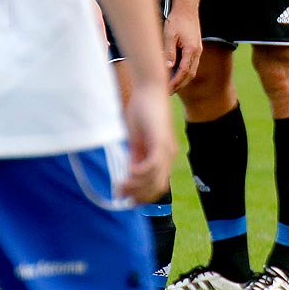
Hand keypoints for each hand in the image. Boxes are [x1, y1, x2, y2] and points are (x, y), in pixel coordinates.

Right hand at [119, 82, 175, 202]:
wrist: (149, 90)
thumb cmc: (142, 112)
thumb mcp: (137, 140)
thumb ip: (136, 156)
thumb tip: (129, 174)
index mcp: (164, 156)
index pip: (158, 186)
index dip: (143, 196)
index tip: (126, 199)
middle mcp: (169, 155)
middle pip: (158, 188)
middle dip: (138, 195)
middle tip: (119, 195)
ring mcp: (166, 149)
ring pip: (155, 179)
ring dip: (136, 186)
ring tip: (119, 186)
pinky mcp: (161, 140)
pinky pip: (153, 164)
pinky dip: (141, 172)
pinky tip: (129, 172)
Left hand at [163, 7, 201, 92]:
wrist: (187, 9)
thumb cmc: (177, 20)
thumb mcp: (169, 35)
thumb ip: (169, 52)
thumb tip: (167, 67)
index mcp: (192, 49)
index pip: (184, 71)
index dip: (175, 82)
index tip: (166, 89)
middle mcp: (197, 52)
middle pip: (190, 74)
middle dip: (179, 85)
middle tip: (167, 93)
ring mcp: (198, 50)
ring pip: (191, 71)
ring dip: (182, 80)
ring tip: (170, 87)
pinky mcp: (195, 48)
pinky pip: (191, 65)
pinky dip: (183, 72)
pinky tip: (174, 75)